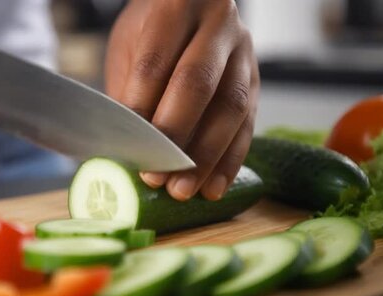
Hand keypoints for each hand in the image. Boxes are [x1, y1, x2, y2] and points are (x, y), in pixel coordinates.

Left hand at [105, 0, 258, 200]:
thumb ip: (130, 89)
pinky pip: (249, 124)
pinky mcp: (257, 80)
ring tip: (183, 190)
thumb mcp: (130, 45)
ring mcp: (243, 52)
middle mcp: (217, 24)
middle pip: (197, 83)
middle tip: (155, 176)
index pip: (156, 62)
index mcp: (176, 5)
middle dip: (175, 136)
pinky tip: (213, 187)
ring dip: (206, 156)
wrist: (192, 8)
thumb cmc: (151, 33)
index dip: (142, 108)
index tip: (130, 148)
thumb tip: (125, 146)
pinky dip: (230, 160)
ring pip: (231, 106)